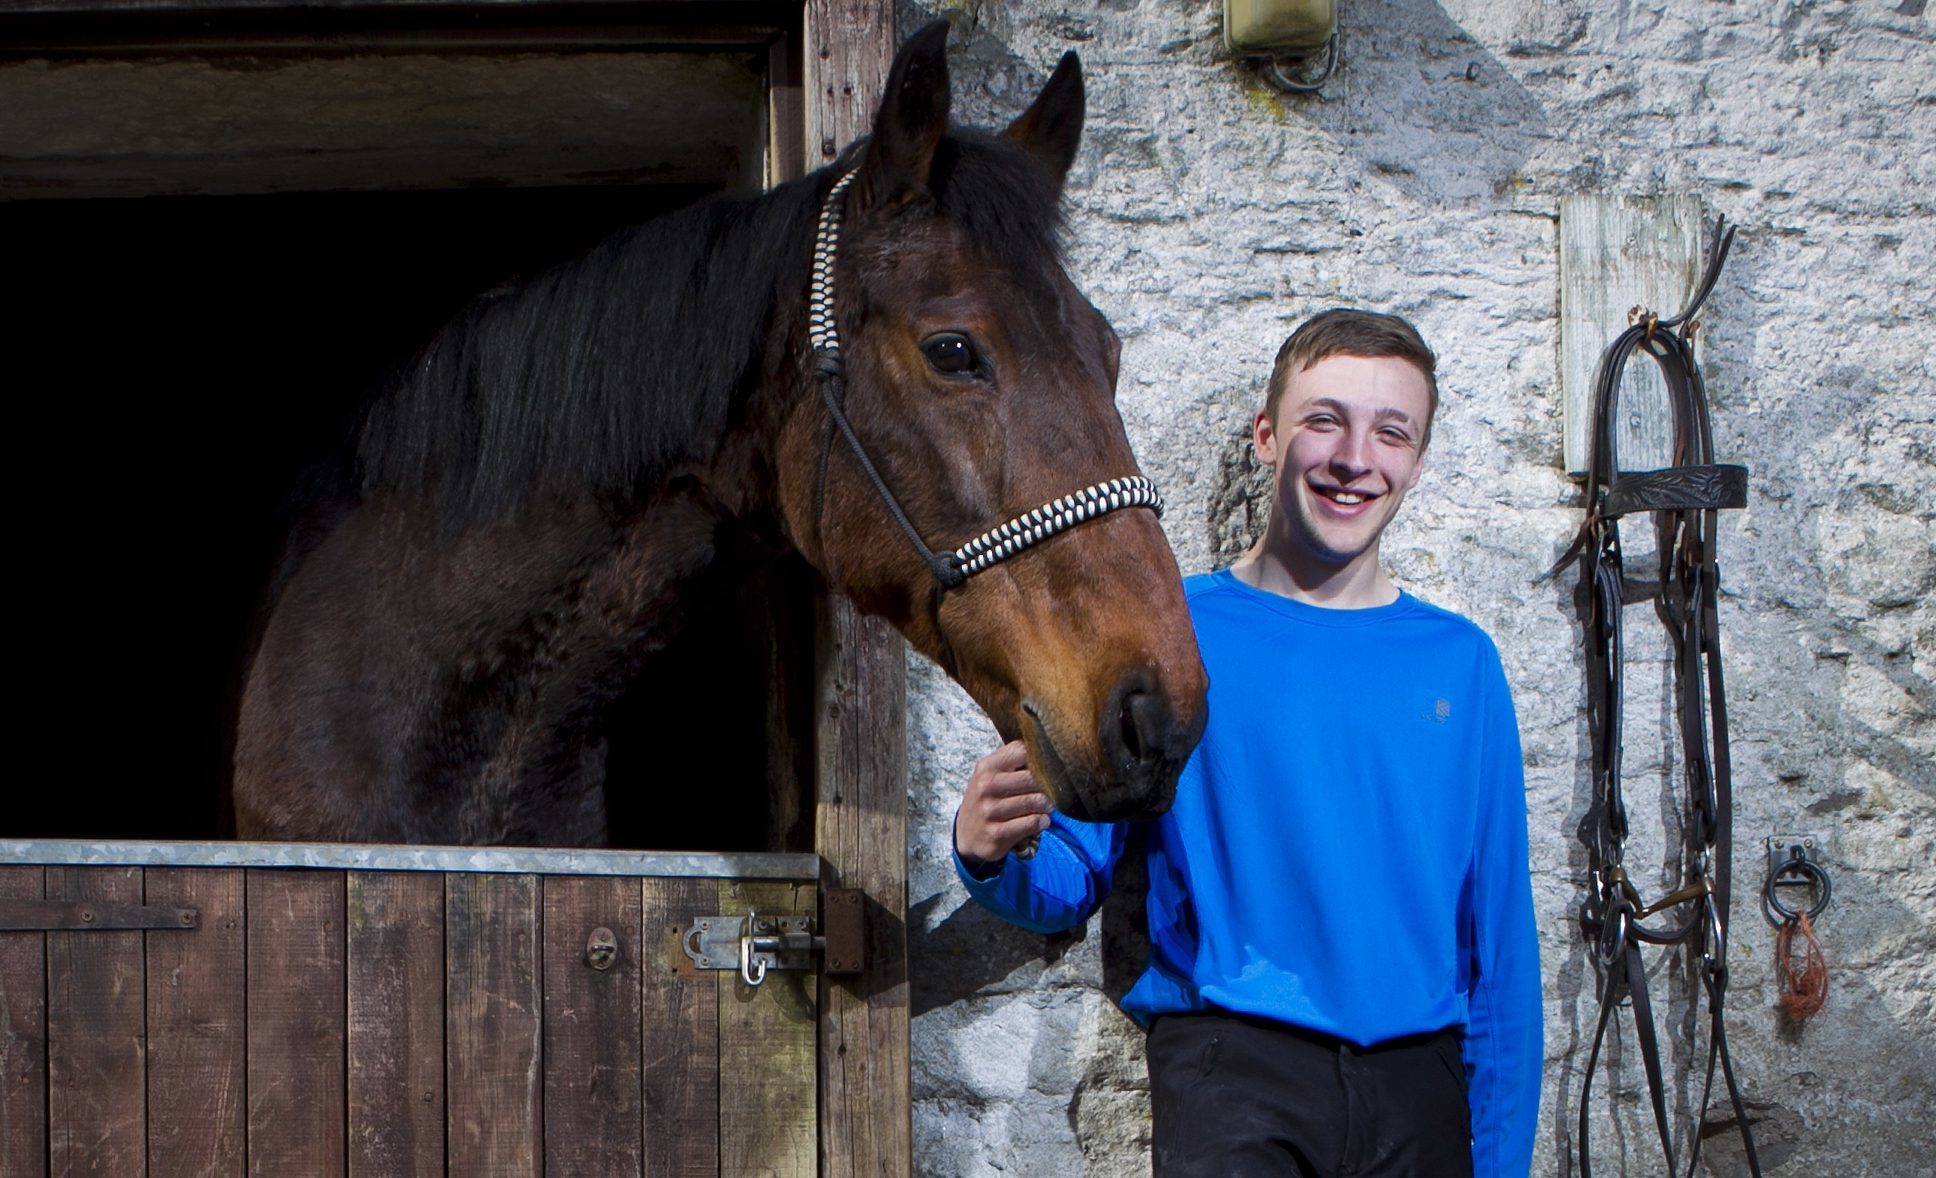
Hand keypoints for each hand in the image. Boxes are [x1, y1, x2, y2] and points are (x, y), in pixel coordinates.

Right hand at [955, 739, 1051, 868]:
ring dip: (1048, 805)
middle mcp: (986, 786)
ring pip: (1036, 801)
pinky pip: (1032, 822)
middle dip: (1049, 785)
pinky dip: (1043, 821)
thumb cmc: (986, 799)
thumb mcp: (990, 774)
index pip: (1022, 751)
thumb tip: (1047, 750)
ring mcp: (990, 810)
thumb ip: (1012, 760)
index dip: (1040, 758)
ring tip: (1048, 806)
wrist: (967, 835)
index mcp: (987, 767)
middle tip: (1055, 790)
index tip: (1048, 766)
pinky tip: (1042, 820)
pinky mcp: (997, 833)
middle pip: (1033, 777)